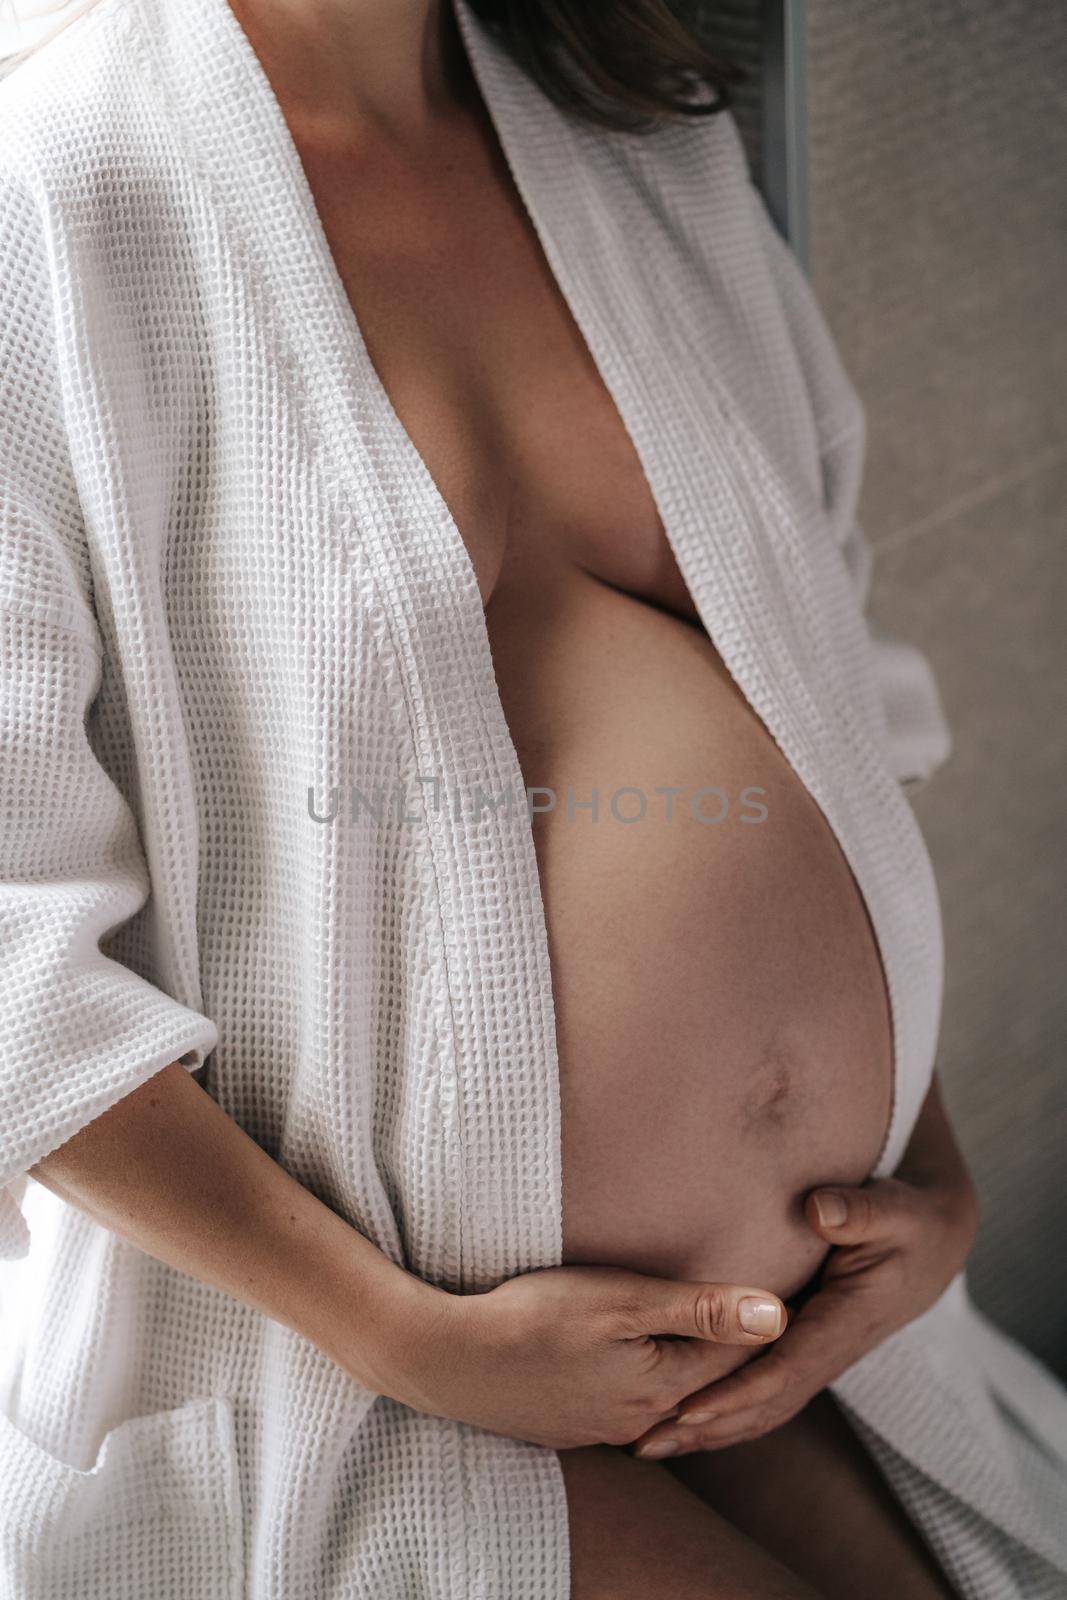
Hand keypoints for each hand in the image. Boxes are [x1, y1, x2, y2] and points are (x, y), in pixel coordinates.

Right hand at [382, 1263, 787, 1450]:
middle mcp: (640, 1419)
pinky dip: (641, 1378)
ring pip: (662, 1392)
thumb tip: (779, 1315)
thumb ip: (701, 1308)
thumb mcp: (622, 1300)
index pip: (733, 1356)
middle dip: (727, 1347)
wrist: (450, 1360)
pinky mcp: (570, 1424)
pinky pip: (624, 1402)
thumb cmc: (534, 1318)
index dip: (757, 1322)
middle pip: (700, 1380)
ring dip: (682, 1363)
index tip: (782, 1288)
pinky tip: (637, 1356)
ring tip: (702, 1327)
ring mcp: (602, 1427)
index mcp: (661, 1387)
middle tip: (752, 1306)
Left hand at [628, 1165, 978, 1459]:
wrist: (934, 1242)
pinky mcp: (805, 1347)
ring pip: (761, 1407)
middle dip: (706, 1427)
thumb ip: (858, 1211)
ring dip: (708, 1430)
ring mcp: (817, 1354)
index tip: (687, 1410)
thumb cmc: (909, 1221)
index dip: (735, 1393)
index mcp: (846, 1322)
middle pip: (763, 1405)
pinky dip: (724, 1411)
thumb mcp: (894, 1210)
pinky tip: (681, 1419)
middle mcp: (828, 1351)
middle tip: (644, 1443)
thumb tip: (818, 1211)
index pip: (784, 1370)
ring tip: (646, 1444)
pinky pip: (762, 1390)